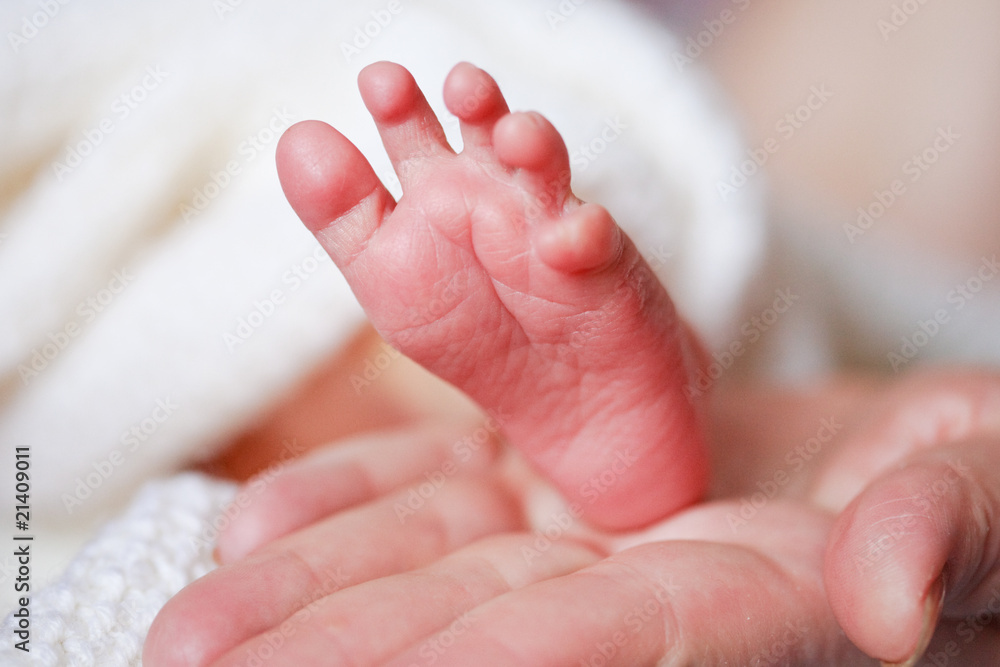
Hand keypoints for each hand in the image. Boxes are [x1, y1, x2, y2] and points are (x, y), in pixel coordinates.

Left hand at [144, 370, 999, 665]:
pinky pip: (446, 490)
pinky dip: (355, 501)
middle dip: (345, 654)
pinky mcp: (563, 471)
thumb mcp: (988, 494)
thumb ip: (949, 530)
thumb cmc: (984, 486)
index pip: (613, 646)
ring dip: (312, 591)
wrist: (923, 451)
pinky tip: (256, 522)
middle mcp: (649, 586)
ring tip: (189, 627)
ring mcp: (595, 530)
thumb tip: (891, 589)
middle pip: (478, 628)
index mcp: (755, 610)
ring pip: (434, 563)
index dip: (497, 663)